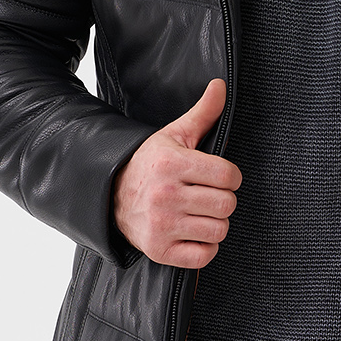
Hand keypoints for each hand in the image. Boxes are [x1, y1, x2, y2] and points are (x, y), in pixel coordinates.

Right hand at [112, 78, 242, 267]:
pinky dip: (205, 247)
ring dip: (215, 223)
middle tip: (207, 195)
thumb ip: (203, 113)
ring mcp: (161, 225)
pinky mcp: (159, 250)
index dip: (230, 176)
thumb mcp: (174, 135)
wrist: (110, 195)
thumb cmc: (150, 163)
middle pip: (227, 204)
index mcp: (172, 164)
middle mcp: (165, 195)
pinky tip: (194, 232)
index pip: (229, 176)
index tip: (218, 176)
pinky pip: (204, 256)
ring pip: (219, 230)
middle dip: (222, 199)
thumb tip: (221, 85)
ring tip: (200, 213)